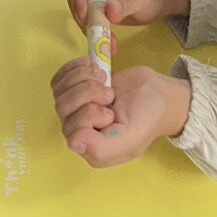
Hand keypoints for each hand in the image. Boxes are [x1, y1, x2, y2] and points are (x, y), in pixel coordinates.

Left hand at [51, 61, 190, 166]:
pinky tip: (92, 66)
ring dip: (83, 78)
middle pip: (63, 107)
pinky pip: (60, 78)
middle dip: (89, 93)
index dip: (89, 114)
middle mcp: (80, 130)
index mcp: (92, 149)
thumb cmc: (147, 117)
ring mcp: (77, 108)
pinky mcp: (76, 89)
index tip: (111, 113)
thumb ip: (102, 148)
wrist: (157, 93)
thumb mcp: (132, 137)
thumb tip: (73, 142)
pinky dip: (75, 67)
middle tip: (110, 94)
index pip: (71, 129)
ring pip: (59, 91)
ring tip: (105, 79)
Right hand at [65, 0, 188, 28]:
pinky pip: (86, 9)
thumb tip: (108, 12)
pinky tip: (106, 36)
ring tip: (104, 39)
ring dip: (87, 22)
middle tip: (95, 33)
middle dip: (82, 14)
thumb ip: (126, 3)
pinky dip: (92, 24)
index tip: (85, 20)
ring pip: (79, 2)